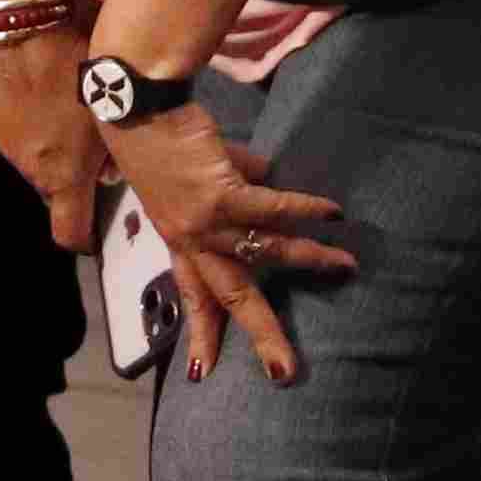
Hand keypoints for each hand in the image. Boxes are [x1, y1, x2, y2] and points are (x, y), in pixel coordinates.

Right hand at [0, 27, 106, 249]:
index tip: (96, 233)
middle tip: (97, 149)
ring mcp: (9, 146)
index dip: (83, 239)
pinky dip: (38, 127)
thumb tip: (111, 167)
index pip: (69, 234)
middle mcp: (33, 171)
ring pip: (40, 162)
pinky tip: (50, 94)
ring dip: (56, 149)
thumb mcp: (113, 111)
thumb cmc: (80, 69)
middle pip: (56, 192)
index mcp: (65, 177)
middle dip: (75, 179)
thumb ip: (114, 149)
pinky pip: (23, 137)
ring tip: (73, 111)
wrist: (25, 31)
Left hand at [104, 95, 351, 384]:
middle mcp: (189, 239)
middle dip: (260, 333)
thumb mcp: (192, 176)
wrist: (136, 109)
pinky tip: (333, 214)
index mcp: (179, 239)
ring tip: (345, 266)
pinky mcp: (218, 194)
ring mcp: (202, 220)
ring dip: (308, 259)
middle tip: (284, 371)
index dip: (202, 332)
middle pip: (228, 298)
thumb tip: (267, 174)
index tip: (203, 371)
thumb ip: (232, 181)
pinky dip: (304, 210)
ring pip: (263, 253)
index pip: (193, 295)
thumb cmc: (159, 138)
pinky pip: (270, 209)